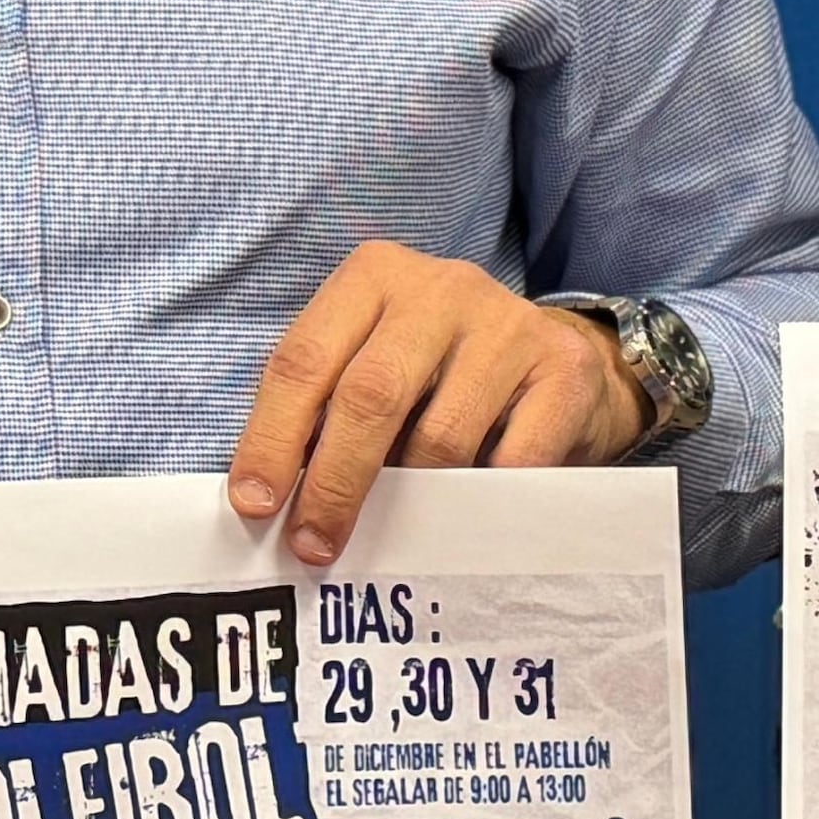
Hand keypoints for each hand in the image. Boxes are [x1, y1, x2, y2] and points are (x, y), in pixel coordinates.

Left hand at [226, 243, 640, 572]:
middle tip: (314, 543)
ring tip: (399, 530)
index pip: (304, 359)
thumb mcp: (374, 365)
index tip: (255, 506)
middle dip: (333, 481)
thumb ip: (324, 411)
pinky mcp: (563, 369)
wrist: (557, 362)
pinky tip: (465, 519)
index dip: (271, 438)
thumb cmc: (441, 375)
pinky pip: (511, 462)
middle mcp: (440, 287)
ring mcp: (508, 323)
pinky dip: (480, 503)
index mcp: (374, 276)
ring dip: (411, 501)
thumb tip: (271, 498)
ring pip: (440, 438)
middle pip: (369, 394)